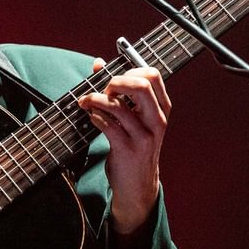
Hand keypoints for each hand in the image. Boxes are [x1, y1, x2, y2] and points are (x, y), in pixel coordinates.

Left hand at [78, 60, 170, 234]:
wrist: (138, 185)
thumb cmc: (134, 147)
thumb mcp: (135, 119)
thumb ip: (120, 91)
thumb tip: (98, 63)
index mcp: (162, 109)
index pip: (153, 76)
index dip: (130, 70)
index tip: (114, 79)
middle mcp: (157, 121)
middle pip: (141, 86)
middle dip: (115, 81)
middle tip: (103, 89)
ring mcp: (144, 136)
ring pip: (119, 106)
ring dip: (96, 99)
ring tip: (86, 102)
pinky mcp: (128, 150)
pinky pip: (108, 126)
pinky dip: (95, 117)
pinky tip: (91, 117)